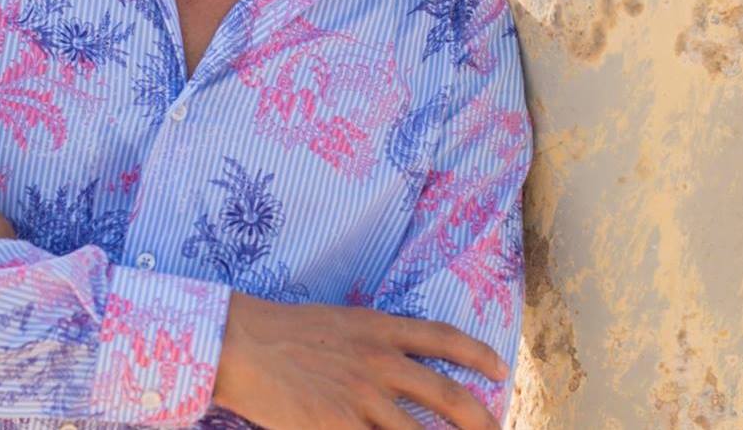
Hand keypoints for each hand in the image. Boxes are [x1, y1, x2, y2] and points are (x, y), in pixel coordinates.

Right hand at [213, 291, 506, 429]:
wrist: (242, 343)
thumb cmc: (283, 331)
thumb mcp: (337, 323)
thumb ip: (372, 342)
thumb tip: (401, 365)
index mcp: (377, 328)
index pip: (443, 338)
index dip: (477, 354)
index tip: (500, 369)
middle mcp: (379, 362)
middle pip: (448, 395)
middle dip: (481, 419)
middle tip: (498, 429)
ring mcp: (362, 399)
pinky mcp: (338, 428)